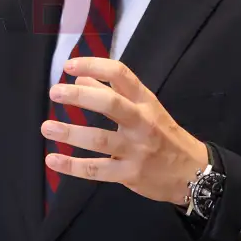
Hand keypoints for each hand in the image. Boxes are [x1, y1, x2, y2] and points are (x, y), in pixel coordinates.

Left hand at [41, 57, 208, 205]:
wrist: (193, 172)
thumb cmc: (163, 135)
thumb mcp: (145, 109)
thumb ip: (113, 93)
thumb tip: (80, 78)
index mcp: (145, 101)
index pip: (120, 75)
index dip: (93, 66)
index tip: (69, 66)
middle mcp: (142, 122)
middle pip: (110, 104)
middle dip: (80, 97)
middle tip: (54, 92)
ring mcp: (137, 149)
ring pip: (100, 139)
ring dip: (70, 133)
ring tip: (47, 128)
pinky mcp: (130, 174)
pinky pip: (98, 170)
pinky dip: (73, 167)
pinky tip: (53, 160)